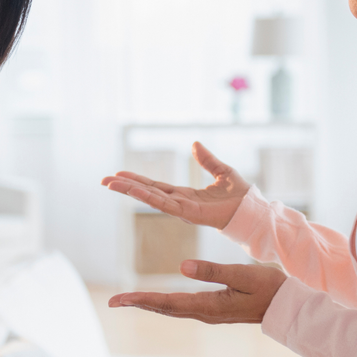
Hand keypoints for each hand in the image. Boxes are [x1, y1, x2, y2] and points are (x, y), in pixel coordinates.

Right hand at [101, 142, 251, 229]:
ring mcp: (183, 209)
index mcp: (185, 194)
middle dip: (125, 187)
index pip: (155, 186)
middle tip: (104, 180)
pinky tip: (136, 190)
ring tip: (111, 184)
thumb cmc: (241, 195)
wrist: (253, 210)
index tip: (119, 175)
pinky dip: (149, 196)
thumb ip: (207, 159)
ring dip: (131, 191)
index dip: (137, 180)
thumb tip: (195, 144)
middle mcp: (180, 202)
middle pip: (147, 192)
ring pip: (151, 197)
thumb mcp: (222, 171)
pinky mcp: (190, 213)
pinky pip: (166, 203)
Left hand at [108, 259, 287, 323]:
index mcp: (208, 305)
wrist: (287, 306)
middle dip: (138, 304)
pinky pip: (181, 307)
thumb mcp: (242, 275)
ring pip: (171, 308)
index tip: (119, 300)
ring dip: (149, 304)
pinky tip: (158, 301)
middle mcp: (204, 312)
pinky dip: (164, 303)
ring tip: (128, 300)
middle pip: (163, 308)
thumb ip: (213, 271)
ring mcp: (209, 312)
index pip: (166, 303)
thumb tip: (182, 266)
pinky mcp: (214, 308)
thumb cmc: (268, 288)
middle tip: (113, 301)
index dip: (141, 300)